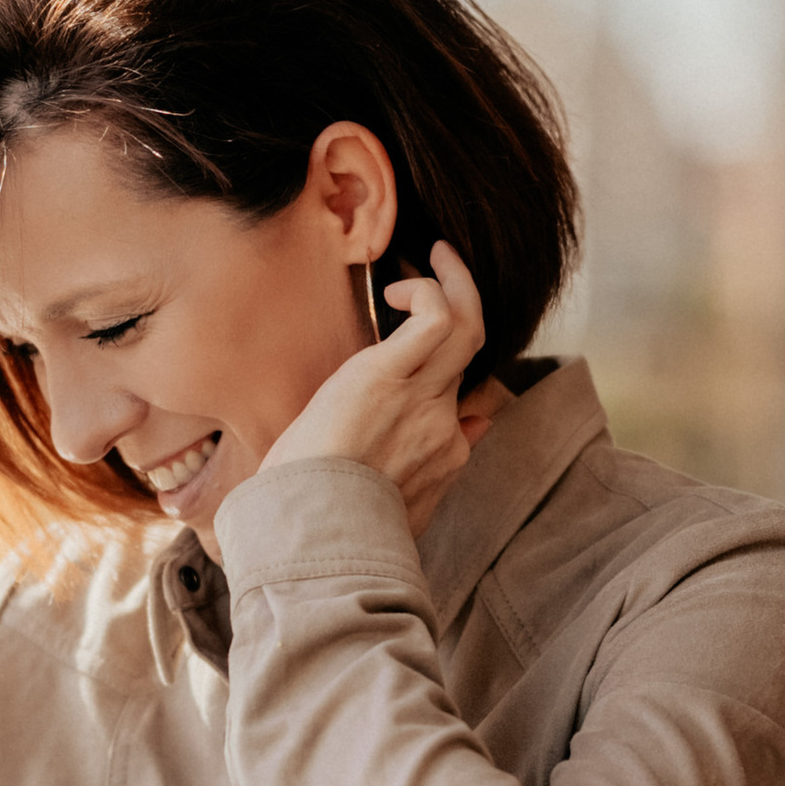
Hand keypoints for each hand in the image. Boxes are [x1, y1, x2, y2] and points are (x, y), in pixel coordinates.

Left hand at [258, 242, 490, 532]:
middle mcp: (441, 424)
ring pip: (466, 326)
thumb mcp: (394, 510)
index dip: (444, 369)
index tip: (415, 347)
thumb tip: (472, 435)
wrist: (311, 531)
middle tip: (445, 265)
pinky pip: (438, 317)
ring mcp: (424, 400)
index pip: (460, 402)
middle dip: (465, 300)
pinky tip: (400, 288)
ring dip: (456, 282)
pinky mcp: (391, 376)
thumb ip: (429, 479)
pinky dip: (429, 291)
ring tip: (436, 253)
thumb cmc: (327, 523)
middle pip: (473, 349)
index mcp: (438, 457)